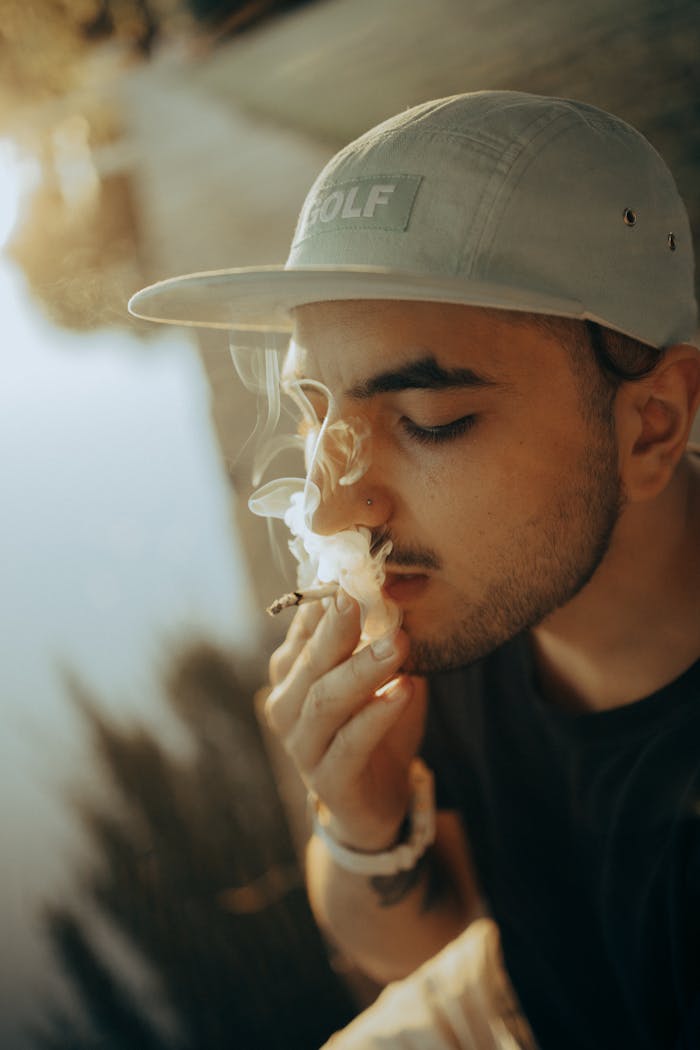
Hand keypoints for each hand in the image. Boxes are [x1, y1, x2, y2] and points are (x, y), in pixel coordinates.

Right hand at [266, 589, 426, 852]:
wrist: (378, 799)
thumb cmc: (376, 725)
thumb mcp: (380, 673)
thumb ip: (382, 633)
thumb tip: (400, 583)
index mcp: (292, 671)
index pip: (303, 626)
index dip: (327, 597)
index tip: (355, 569)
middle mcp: (287, 704)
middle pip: (310, 660)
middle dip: (338, 627)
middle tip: (365, 597)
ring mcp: (302, 745)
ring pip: (326, 699)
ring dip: (362, 669)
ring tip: (397, 645)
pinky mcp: (328, 780)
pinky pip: (351, 742)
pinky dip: (377, 714)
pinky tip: (403, 691)